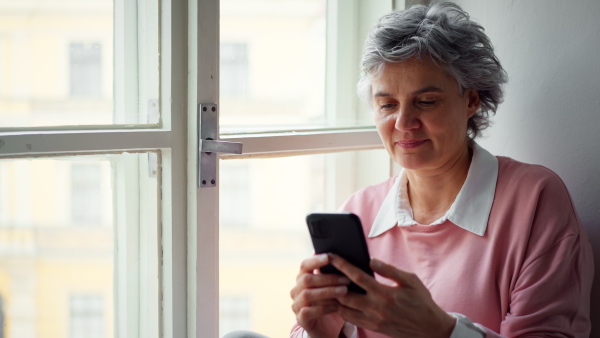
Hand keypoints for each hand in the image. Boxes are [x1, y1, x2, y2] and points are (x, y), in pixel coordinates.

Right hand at [290, 253, 350, 337]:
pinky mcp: (300, 319)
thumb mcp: (331, 287)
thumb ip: (331, 273)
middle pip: (307, 279)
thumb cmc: (329, 302)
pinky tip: (337, 306)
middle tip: (346, 279)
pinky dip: (324, 308)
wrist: (325, 328)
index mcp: (302, 278)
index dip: (315, 260)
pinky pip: (309, 311)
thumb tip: (341, 255)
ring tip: (344, 291)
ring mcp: (296, 305)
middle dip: (328, 278)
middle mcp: (296, 290)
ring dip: (327, 291)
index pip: (304, 265)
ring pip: (308, 294)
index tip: (329, 257)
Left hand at [330, 254, 454, 337]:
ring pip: (344, 309)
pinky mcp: (373, 328)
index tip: (332, 256)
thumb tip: (371, 260)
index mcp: (385, 294)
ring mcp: (373, 320)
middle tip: (322, 270)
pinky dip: (341, 309)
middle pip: (345, 294)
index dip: (343, 265)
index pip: (357, 277)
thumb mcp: (411, 281)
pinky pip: (350, 319)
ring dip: (334, 296)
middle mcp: (376, 308)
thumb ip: (389, 270)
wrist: (430, 328)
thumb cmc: (421, 301)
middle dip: (332, 281)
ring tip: (326, 284)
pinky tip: (338, 299)